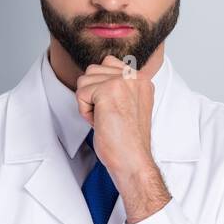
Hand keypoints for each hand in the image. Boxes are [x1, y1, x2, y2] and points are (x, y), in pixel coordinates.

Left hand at [75, 55, 157, 188]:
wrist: (133, 160)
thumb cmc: (128, 141)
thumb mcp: (128, 105)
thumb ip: (118, 87)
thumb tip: (95, 75)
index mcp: (142, 80)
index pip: (108, 63)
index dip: (101, 88)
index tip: (115, 110)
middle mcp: (135, 77)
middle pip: (93, 70)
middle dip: (93, 95)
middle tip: (109, 116)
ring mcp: (122, 81)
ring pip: (85, 80)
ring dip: (88, 102)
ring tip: (106, 119)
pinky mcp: (108, 90)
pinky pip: (81, 93)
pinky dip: (85, 111)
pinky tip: (101, 122)